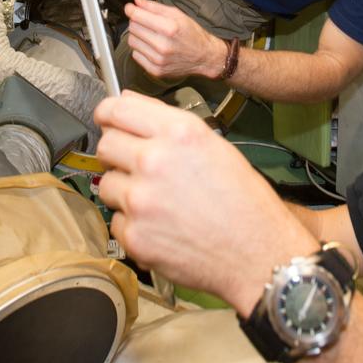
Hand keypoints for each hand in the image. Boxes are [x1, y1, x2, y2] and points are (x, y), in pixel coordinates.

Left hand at [94, 91, 317, 311]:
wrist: (258, 254)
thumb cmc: (245, 203)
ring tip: (157, 202)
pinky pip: (117, 221)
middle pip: (105, 145)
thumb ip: (168, 125)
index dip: (107, 114)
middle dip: (116, 154)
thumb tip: (131, 107)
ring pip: (107, 185)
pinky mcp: (134, 235)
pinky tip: (161, 226)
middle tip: (135, 167)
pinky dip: (133, 225)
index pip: (117, 109)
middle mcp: (155, 161)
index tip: (106, 120)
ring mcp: (140, 200)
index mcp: (178, 133)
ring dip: (124, 191)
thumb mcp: (213, 146)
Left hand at [124, 0, 227, 79]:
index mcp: (169, 28)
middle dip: (137, 22)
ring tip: (150, 35)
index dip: (131, 9)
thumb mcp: (177, 15)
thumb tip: (136, 0)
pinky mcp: (155, 70)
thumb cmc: (192, 34)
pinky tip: (152, 47)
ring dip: (138, 36)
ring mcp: (158, 60)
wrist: (204, 57)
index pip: (137, 16)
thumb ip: (154, 7)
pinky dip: (141, 49)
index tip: (130, 8)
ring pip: (132, 42)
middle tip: (146, 22)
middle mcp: (162, 45)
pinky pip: (136, 55)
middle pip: (133, 28)